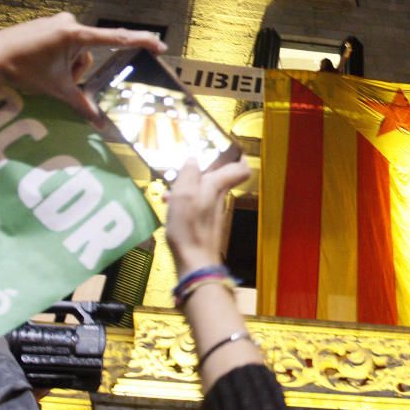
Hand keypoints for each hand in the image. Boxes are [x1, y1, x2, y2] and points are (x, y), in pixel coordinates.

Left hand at [0, 12, 166, 121]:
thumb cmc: (22, 68)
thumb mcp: (55, 88)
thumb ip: (81, 103)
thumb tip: (100, 124)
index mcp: (75, 34)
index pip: (116, 38)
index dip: (140, 42)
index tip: (159, 45)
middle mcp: (70, 23)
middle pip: (89, 53)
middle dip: (78, 71)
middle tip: (59, 80)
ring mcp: (57, 22)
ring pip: (76, 52)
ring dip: (67, 67)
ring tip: (46, 74)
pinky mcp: (47, 25)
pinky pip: (64, 45)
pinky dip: (58, 60)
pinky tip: (40, 66)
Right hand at [164, 159, 250, 276]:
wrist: (194, 262)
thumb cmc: (190, 227)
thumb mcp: (184, 194)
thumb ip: (189, 173)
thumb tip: (193, 159)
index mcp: (217, 186)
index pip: (240, 167)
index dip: (238, 155)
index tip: (227, 147)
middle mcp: (219, 197)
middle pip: (217, 176)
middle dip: (201, 169)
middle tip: (184, 165)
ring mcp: (212, 212)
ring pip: (203, 190)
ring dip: (187, 186)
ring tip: (169, 188)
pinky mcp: (203, 224)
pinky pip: (195, 205)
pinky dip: (183, 201)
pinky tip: (168, 205)